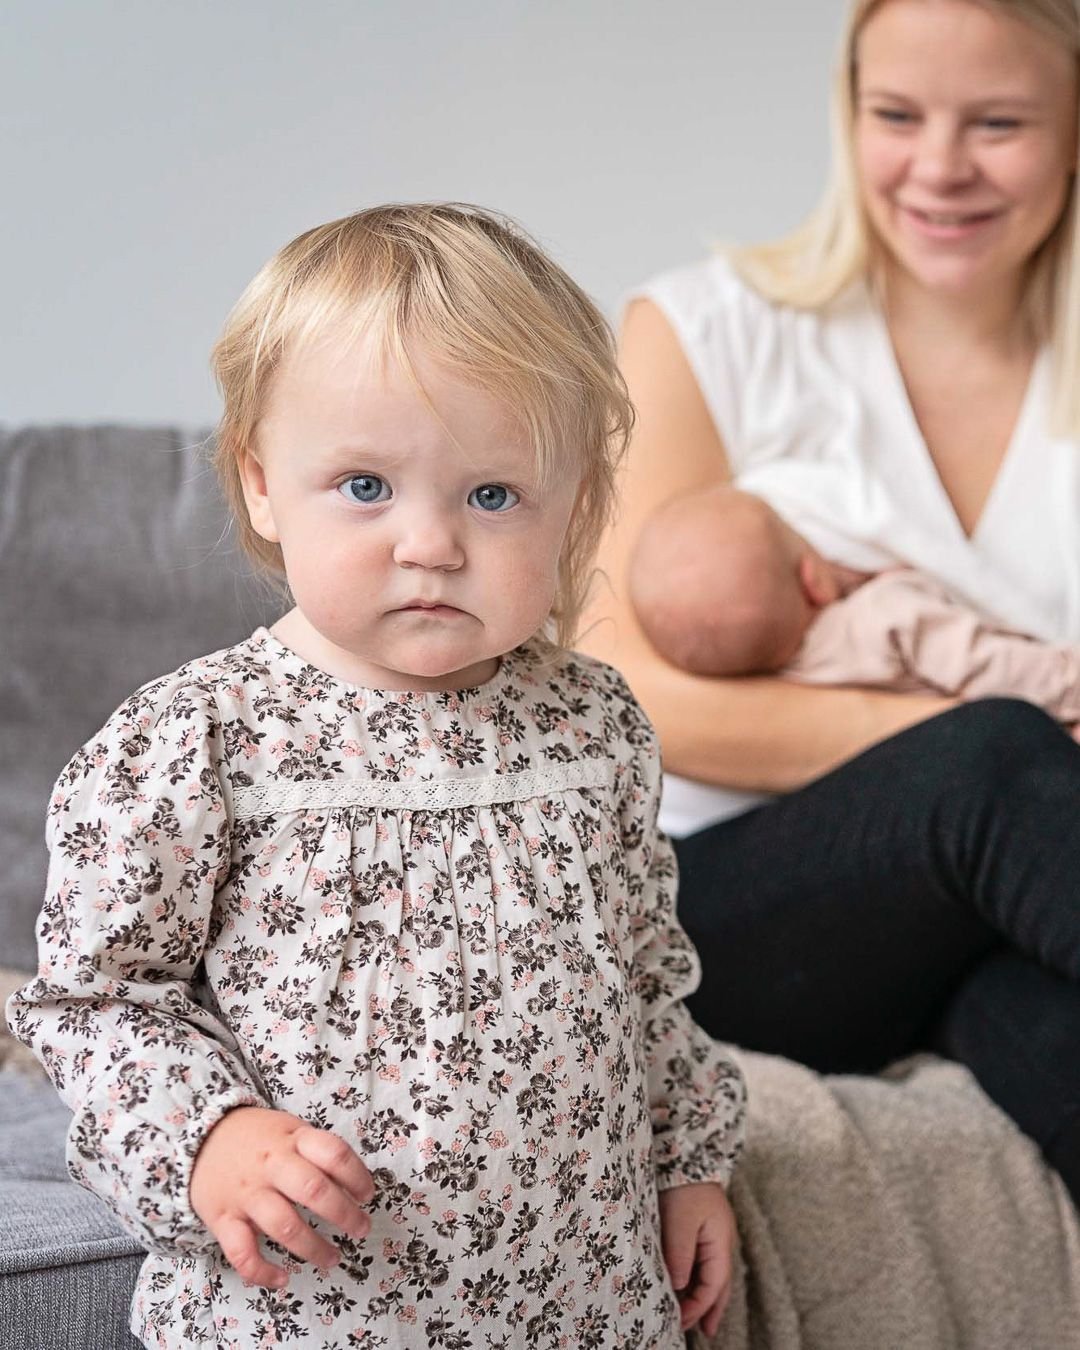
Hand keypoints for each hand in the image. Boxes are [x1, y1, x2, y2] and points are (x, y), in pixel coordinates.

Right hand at [190, 1106, 373, 1288]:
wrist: (201, 1138)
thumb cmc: (258, 1138)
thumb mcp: (290, 1129)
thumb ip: (316, 1151)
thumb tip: (355, 1182)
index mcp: (292, 1139)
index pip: (333, 1153)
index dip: (357, 1176)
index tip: (367, 1195)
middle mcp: (271, 1165)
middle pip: (313, 1190)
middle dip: (343, 1214)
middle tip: (361, 1229)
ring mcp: (246, 1193)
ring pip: (283, 1225)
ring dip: (312, 1248)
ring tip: (332, 1259)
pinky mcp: (222, 1218)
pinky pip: (241, 1251)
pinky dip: (262, 1271)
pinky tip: (282, 1279)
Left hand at [658, 1181, 736, 1336]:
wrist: (686, 1152)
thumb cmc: (684, 1186)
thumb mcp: (679, 1221)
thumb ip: (680, 1254)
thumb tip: (677, 1285)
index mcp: (720, 1242)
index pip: (713, 1285)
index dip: (698, 1306)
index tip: (680, 1320)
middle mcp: (721, 1241)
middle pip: (720, 1283)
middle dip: (711, 1308)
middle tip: (705, 1332)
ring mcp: (714, 1233)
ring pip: (712, 1273)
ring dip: (705, 1295)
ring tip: (698, 1316)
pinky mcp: (702, 1226)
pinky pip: (703, 1260)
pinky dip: (697, 1277)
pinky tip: (688, 1283)